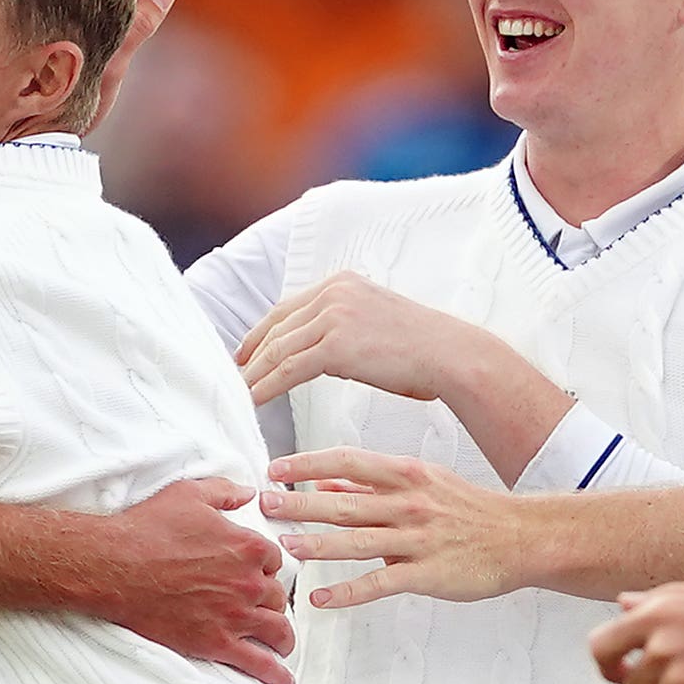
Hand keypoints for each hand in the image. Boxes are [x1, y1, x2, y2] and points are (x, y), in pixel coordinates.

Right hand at [86, 475, 297, 683]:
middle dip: (272, 601)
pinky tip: (283, 681)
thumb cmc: (146, 529)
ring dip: (282, 637)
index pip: (274, 561)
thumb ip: (224, 492)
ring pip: (276, 630)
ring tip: (280, 644)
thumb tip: (248, 492)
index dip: (264, 567)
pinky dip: (275, 674)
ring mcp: (235, 615)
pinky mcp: (216, 642)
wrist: (114, 566)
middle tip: (263, 607)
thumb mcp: (188, 494)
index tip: (256, 573)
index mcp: (247, 546)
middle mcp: (248, 582)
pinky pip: (257, 663)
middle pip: (277, 596)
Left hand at [239, 270, 484, 409]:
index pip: (287, 308)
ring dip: (254, 374)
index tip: (246, 353)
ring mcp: (334, 316)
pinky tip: (255, 400)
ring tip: (239, 394)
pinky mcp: (336, 345)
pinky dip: (267, 386)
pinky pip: (289, 368)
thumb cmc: (422, 348)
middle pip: (277, 326)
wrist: (450, 354)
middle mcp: (333, 292)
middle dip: (251, 354)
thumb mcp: (377, 321)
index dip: (262, 333)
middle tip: (234, 376)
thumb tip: (324, 350)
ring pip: (279, 348)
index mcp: (341, 283)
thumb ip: (346, 326)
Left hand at [266, 446, 551, 609]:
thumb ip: (370, 488)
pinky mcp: (427, 574)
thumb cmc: (468, 510)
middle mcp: (408, 503)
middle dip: (300, 504)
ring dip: (318, 545)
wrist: (520, 537)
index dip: (308, 464)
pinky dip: (348, 593)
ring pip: (358, 542)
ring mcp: (417, 540)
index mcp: (405, 475)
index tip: (275, 468)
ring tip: (283, 547)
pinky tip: (321, 599)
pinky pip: (380, 584)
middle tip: (263, 504)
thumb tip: (323, 484)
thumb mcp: (421, 484)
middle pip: (344, 503)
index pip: (347, 462)